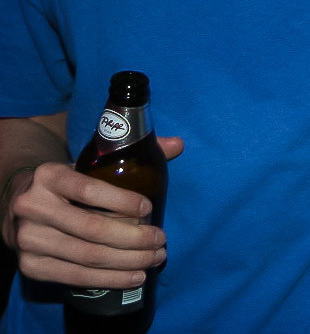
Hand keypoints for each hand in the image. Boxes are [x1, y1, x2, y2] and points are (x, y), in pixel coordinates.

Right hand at [4, 137, 182, 288]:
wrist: (17, 204)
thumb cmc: (66, 183)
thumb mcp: (87, 163)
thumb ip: (131, 152)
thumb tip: (178, 144)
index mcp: (49, 176)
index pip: (89, 190)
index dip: (123, 201)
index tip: (150, 207)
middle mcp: (33, 207)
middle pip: (93, 229)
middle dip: (135, 238)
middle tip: (161, 240)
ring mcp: (29, 240)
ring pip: (88, 256)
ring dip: (128, 261)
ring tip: (155, 258)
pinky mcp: (30, 266)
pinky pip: (75, 277)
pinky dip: (110, 279)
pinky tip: (135, 276)